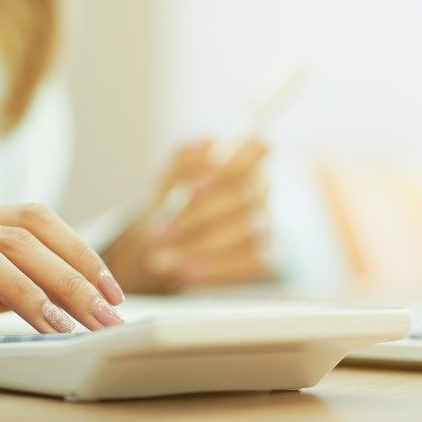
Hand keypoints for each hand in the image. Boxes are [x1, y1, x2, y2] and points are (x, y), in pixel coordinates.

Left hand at [103, 141, 271, 292]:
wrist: (164, 244)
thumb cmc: (173, 200)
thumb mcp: (172, 173)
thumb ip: (186, 162)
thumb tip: (208, 162)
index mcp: (243, 159)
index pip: (256, 149)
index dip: (230, 166)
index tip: (192, 185)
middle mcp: (261, 189)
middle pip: (243, 197)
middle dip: (196, 217)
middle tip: (155, 235)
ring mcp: (266, 224)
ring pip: (246, 233)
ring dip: (200, 247)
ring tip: (161, 259)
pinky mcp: (266, 258)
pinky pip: (250, 264)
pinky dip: (216, 269)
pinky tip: (186, 272)